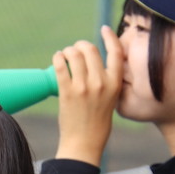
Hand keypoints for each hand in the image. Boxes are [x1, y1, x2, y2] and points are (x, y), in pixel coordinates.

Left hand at [52, 25, 122, 165]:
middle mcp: (101, 83)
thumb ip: (106, 82)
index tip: (104, 30)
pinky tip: (57, 58)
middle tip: (75, 50)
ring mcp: (83, 87)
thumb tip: (93, 65)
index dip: (110, 37)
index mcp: (115, 84)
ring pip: (74, 54)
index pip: (116, 53)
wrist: (84, 143)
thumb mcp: (111, 100)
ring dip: (68, 51)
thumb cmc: (97, 124)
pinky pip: (61, 65)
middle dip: (80, 45)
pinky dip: (58, 57)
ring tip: (65, 56)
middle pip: (90, 49)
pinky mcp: (67, 92)